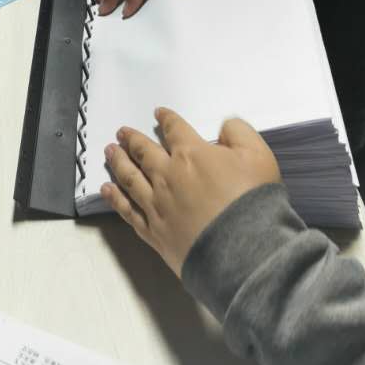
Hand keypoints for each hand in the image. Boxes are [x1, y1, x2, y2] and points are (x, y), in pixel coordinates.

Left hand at [103, 108, 281, 277]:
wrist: (241, 251)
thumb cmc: (252, 201)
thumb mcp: (258, 156)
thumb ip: (239, 132)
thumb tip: (224, 126)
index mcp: (192, 154)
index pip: (175, 130)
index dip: (166, 119)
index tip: (158, 113)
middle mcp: (168, 175)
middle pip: (144, 152)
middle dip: (132, 140)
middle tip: (121, 132)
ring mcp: (157, 204)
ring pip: (130, 178)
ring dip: (118, 162)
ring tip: (109, 151)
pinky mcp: (153, 232)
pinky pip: (127, 210)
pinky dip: (115, 198)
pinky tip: (107, 190)